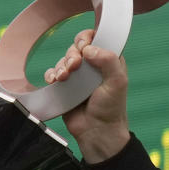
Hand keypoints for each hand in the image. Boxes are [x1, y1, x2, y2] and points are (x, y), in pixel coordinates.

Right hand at [44, 29, 130, 162]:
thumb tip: (89, 49)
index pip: (98, 38)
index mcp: (109, 61)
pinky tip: (55, 81)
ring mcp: (78, 77)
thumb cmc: (111, 108)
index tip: (84, 46)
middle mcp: (93, 67)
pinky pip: (53, 73)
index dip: (88, 38)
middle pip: (77, 47)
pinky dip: (51, 74)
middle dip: (72, 53)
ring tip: (65, 78)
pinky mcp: (65, 87)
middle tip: (75, 66)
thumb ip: (108, 61)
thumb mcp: (117, 82)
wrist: (96, 132)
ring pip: (64, 59)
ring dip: (62, 65)